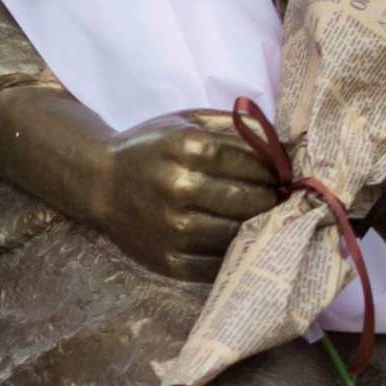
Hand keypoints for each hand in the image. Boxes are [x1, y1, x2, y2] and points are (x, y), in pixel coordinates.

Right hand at [0, 81, 274, 281]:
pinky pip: (219, 263)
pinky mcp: (170, 261)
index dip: (275, 171)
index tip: (282, 174)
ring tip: (263, 218)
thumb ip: (234, 127)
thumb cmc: (151, 148)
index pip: (254, 165)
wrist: (99, 183)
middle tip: (279, 198)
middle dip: (272, 200)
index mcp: (187, 149)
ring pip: (239, 234)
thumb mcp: (186, 122)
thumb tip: (285, 146)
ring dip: (258, 227)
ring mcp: (173, 230)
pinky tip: (238, 238)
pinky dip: (236, 252)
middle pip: (251, 202)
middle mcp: (179, 189)